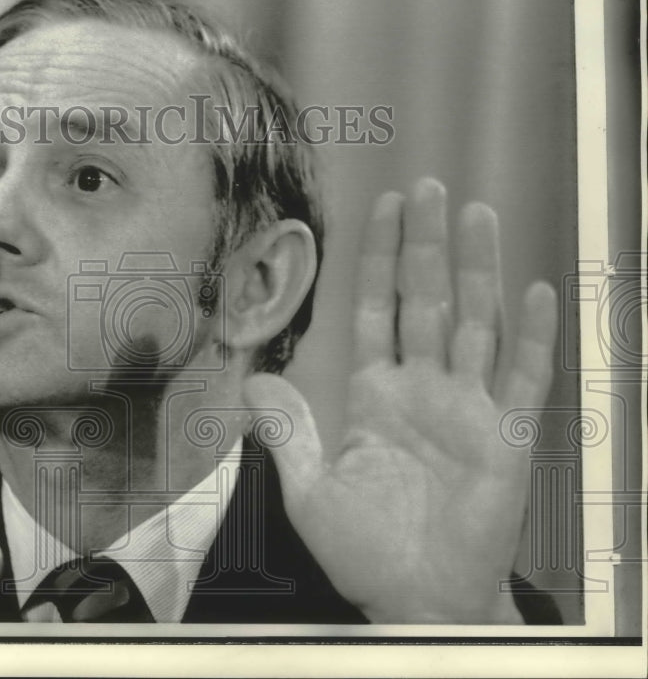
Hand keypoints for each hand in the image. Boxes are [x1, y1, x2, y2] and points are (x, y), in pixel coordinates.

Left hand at [244, 178, 557, 623]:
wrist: (415, 600)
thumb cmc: (365, 551)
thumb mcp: (311, 492)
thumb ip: (289, 435)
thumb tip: (253, 383)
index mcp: (376, 395)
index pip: (379, 309)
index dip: (380, 259)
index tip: (384, 209)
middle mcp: (425, 390)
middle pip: (428, 301)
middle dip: (427, 245)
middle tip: (430, 188)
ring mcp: (469, 409)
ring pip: (476, 324)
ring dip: (479, 270)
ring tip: (478, 215)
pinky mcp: (508, 439)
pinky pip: (526, 380)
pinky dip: (533, 338)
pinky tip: (536, 292)